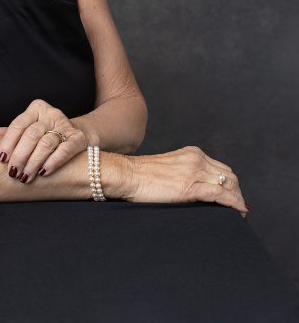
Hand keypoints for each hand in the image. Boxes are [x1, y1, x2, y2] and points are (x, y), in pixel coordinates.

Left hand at [0, 99, 87, 182]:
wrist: (80, 133)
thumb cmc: (46, 133)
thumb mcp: (28, 129)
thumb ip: (7, 132)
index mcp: (36, 109)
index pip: (18, 125)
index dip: (8, 143)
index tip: (1, 160)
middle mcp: (51, 114)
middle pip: (31, 135)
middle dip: (20, 156)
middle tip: (13, 173)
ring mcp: (65, 125)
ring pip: (46, 144)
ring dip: (34, 162)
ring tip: (25, 177)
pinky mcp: (78, 138)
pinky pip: (64, 150)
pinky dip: (53, 162)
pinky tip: (44, 172)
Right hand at [124, 146, 249, 217]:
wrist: (127, 175)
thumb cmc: (142, 176)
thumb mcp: (170, 169)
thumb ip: (186, 175)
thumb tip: (198, 193)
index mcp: (192, 153)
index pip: (221, 169)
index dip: (231, 185)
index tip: (233, 198)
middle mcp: (196, 159)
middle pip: (229, 176)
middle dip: (237, 193)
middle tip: (238, 209)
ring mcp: (194, 171)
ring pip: (229, 184)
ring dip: (237, 199)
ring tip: (238, 214)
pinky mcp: (191, 186)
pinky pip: (221, 194)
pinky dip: (234, 203)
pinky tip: (238, 212)